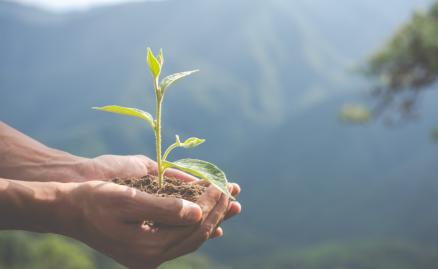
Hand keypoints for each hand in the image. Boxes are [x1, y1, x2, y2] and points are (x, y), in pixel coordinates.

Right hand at [62, 180, 231, 268]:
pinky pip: (179, 241)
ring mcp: (148, 257)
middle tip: (234, 192)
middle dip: (218, 212)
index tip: (224, 184)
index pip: (194, 226)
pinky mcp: (145, 250)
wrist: (67, 211)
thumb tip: (197, 212)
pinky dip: (196, 230)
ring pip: (191, 239)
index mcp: (148, 247)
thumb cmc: (94, 200)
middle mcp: (151, 257)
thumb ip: (164, 208)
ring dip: (211, 219)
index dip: (212, 204)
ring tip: (231, 205)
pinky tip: (211, 225)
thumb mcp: (128, 200)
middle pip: (197, 235)